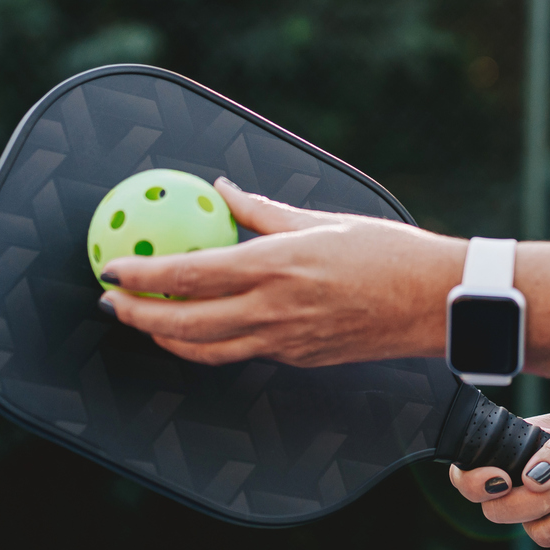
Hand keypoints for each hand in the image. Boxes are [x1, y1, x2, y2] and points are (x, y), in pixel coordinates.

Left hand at [96, 179, 461, 366]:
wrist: (436, 302)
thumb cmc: (390, 253)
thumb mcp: (323, 219)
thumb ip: (263, 210)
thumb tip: (221, 190)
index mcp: (277, 266)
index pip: (190, 274)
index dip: (143, 275)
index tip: (113, 268)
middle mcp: (275, 310)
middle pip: (184, 324)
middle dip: (138, 317)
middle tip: (114, 304)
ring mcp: (286, 341)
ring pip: (206, 351)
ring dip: (167, 339)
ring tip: (147, 322)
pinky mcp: (299, 358)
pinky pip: (241, 353)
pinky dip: (209, 343)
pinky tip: (202, 328)